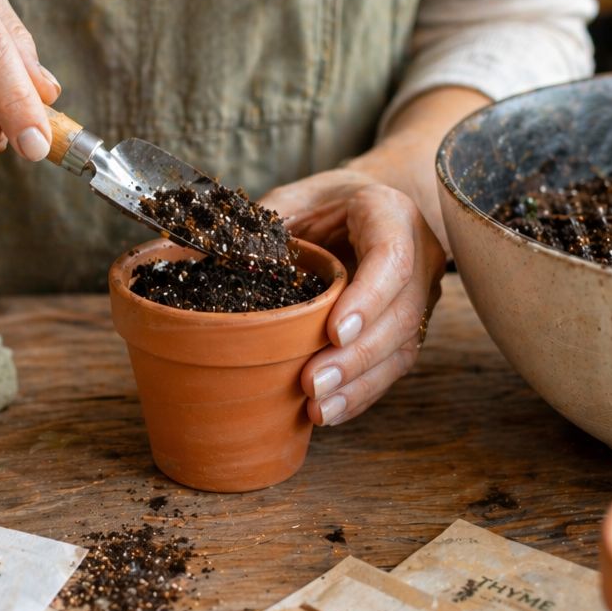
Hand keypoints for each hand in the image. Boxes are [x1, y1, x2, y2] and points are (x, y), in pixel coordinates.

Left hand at [260, 170, 445, 426]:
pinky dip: (360, 394)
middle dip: (356, 356)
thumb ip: (258, 227)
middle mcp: (418, 256)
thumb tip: (192, 257)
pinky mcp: (409, 328)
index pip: (391, 258)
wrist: (369, 208)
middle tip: (312, 383)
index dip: (368, 298)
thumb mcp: (293, 199)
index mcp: (389, 213)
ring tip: (317, 408)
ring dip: (358, 384)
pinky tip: (328, 411)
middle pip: (400, 313)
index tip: (334, 331)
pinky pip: (392, 367)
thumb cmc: (325, 204)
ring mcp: (419, 295)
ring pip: (401, 347)